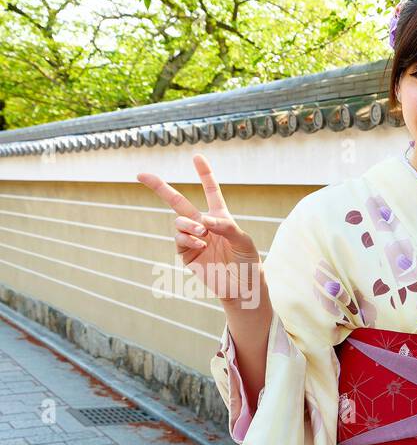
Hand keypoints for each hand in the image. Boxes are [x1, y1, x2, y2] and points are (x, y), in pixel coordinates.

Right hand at [138, 154, 262, 306]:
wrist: (242, 287)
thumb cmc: (247, 262)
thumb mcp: (243, 240)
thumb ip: (225, 227)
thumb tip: (203, 220)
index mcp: (220, 217)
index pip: (211, 191)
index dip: (204, 174)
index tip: (197, 156)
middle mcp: (203, 225)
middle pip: (178, 202)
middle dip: (159, 187)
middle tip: (141, 174)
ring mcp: (193, 239)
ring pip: (178, 222)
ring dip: (188, 224)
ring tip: (202, 232)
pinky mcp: (187, 254)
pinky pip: (179, 240)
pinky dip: (187, 239)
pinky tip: (200, 244)